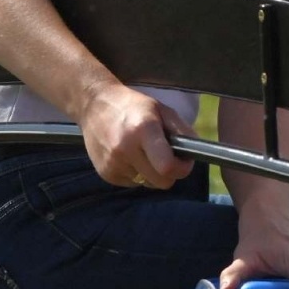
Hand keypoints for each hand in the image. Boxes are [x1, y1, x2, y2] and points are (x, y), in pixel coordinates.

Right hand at [75, 80, 195, 187]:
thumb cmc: (133, 106)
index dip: (182, 168)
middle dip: (169, 174)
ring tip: (143, 152)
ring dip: (151, 173)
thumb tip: (195, 152)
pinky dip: (136, 173)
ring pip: (147, 184)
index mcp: (143, 130)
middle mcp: (126, 149)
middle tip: (167, 159)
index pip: (167, 167)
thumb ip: (181, 131)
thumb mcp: (161, 110)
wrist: (94, 105)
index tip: (184, 161)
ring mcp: (113, 164)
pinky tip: (129, 156)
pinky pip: (132, 183)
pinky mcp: (105, 174)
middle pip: (161, 182)